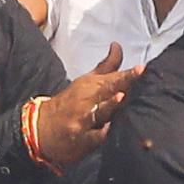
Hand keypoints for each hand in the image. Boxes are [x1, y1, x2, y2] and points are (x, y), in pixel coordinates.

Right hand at [23, 52, 134, 170]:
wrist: (40, 128)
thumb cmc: (70, 103)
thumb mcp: (87, 82)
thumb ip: (107, 66)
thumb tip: (117, 45)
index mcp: (92, 86)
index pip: (115, 78)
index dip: (129, 74)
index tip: (143, 68)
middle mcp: (88, 100)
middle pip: (109, 90)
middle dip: (123, 82)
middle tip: (138, 74)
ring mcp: (83, 119)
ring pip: (100, 112)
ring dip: (109, 105)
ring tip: (120, 97)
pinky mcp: (79, 138)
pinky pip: (90, 137)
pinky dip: (98, 134)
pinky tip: (106, 131)